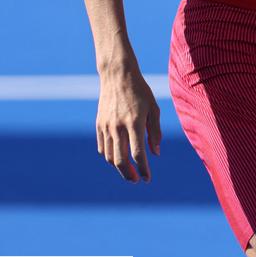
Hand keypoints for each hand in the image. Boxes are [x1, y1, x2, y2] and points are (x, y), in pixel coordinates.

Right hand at [96, 66, 161, 182]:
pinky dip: (110, 156)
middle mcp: (118, 127)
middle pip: (120, 161)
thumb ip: (155, 132)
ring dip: (119, 168)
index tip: (147, 178)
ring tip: (128, 171)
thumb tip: (156, 153)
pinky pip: (103, 148)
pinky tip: (118, 157)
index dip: (143, 169)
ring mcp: (106, 127)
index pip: (138, 154)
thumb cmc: (140, 91)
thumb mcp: (153, 108)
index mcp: (134, 122)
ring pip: (110, 157)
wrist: (118, 76)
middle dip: (128, 174)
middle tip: (135, 180)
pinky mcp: (99, 125)